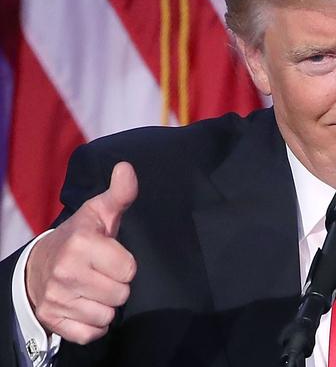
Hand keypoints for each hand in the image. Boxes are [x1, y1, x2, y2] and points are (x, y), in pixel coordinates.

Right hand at [25, 162, 137, 344]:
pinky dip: (93, 324)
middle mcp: (66, 273)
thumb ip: (120, 194)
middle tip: (104, 273)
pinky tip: (87, 305)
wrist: (39, 264)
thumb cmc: (80, 237)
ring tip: (95, 288)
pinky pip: (91, 333)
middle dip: (117, 285)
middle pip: (121, 295)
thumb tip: (127, 168)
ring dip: (106, 305)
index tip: (113, 257)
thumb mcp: (99, 212)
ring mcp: (57, 299)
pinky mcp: (54, 320)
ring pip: (107, 316)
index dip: (125, 264)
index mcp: (81, 244)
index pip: (129, 270)